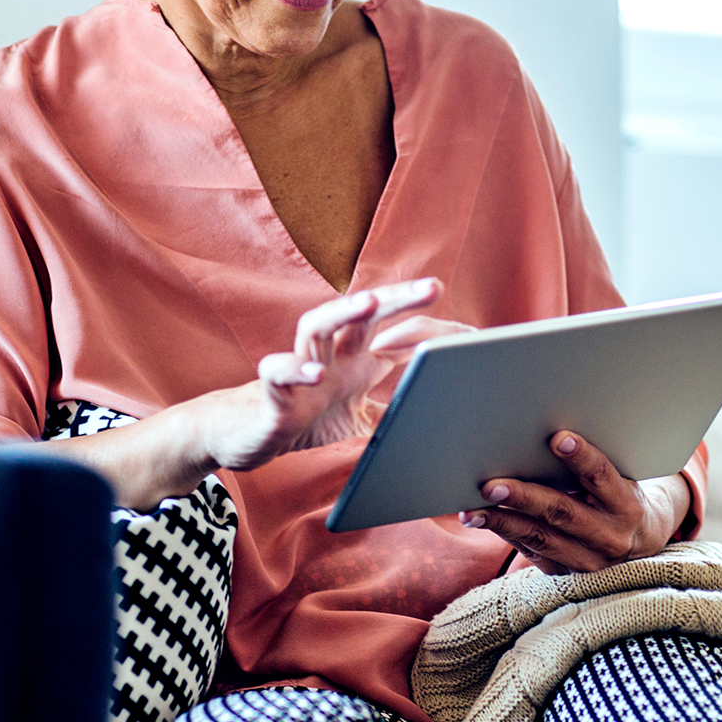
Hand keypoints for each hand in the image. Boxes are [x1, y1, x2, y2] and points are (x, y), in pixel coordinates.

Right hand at [200, 277, 472, 471]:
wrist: (251, 435)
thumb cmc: (307, 418)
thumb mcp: (359, 421)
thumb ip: (391, 417)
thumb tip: (436, 427)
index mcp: (355, 360)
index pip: (396, 334)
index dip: (430, 330)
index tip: (470, 333)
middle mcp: (330, 354)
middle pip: (362, 314)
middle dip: (396, 298)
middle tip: (433, 286)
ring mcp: (299, 367)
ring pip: (317, 325)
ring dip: (342, 312)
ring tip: (368, 302)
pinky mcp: (270, 391)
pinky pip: (278, 372)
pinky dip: (294, 369)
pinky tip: (314, 373)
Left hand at [456, 431, 690, 574]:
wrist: (643, 541)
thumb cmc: (622, 492)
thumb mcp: (622, 474)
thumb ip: (592, 462)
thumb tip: (549, 431)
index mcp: (627, 505)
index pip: (602, 477)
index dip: (582, 457)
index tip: (558, 437)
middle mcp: (610, 536)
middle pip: (562, 512)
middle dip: (524, 497)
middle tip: (490, 484)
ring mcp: (589, 560)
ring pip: (540, 538)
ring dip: (502, 522)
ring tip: (470, 510)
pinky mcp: (568, 574)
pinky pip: (532, 552)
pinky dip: (505, 534)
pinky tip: (481, 519)